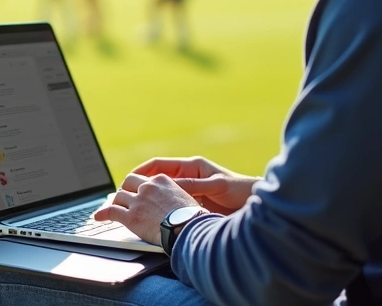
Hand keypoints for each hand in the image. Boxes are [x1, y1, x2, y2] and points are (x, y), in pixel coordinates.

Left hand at [92, 173, 199, 244]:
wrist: (190, 229)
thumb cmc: (194, 218)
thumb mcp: (186, 199)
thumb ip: (174, 196)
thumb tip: (175, 205)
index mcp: (161, 181)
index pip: (143, 179)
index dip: (137, 186)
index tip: (135, 190)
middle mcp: (147, 188)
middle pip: (128, 183)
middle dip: (124, 191)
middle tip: (123, 198)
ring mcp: (138, 201)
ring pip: (119, 197)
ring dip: (115, 203)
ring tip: (113, 209)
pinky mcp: (131, 217)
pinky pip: (111, 212)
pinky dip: (103, 214)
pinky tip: (99, 217)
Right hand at [131, 157, 258, 214]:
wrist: (256, 203)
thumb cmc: (240, 189)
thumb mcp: (217, 185)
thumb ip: (196, 185)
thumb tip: (173, 187)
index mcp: (192, 167)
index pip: (160, 164)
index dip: (142, 170)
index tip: (129, 178)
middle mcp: (188, 177)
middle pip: (157, 179)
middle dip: (141, 185)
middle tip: (125, 195)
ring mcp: (190, 191)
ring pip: (163, 193)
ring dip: (149, 199)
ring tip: (134, 207)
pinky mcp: (193, 204)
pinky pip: (172, 205)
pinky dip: (162, 210)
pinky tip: (154, 218)